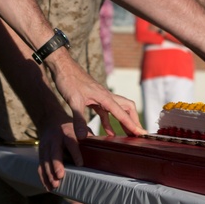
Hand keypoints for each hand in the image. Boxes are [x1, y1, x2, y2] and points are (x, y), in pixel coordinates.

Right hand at [36, 117, 81, 190]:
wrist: (50, 120)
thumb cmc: (71, 128)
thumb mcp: (79, 128)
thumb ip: (88, 138)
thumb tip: (106, 148)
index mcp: (67, 132)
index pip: (71, 142)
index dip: (75, 153)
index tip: (80, 164)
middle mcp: (55, 139)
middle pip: (55, 152)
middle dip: (57, 164)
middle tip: (60, 176)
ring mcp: (46, 146)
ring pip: (46, 161)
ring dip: (49, 174)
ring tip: (55, 185)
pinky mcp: (40, 153)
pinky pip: (40, 165)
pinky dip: (43, 177)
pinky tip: (48, 187)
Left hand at [42, 51, 142, 166]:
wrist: (62, 66)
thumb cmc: (69, 80)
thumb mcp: (73, 100)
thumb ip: (79, 119)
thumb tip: (83, 137)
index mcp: (105, 97)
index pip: (123, 113)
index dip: (132, 124)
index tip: (142, 134)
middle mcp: (106, 96)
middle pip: (127, 108)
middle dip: (134, 121)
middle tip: (138, 135)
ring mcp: (100, 97)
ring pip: (118, 109)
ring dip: (124, 122)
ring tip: (128, 136)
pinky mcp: (94, 99)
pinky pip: (106, 112)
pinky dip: (109, 122)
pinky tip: (109, 133)